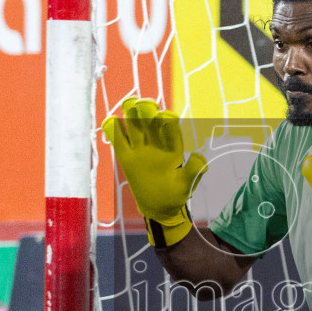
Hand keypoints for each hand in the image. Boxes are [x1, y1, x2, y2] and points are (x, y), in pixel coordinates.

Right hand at [102, 98, 206, 247]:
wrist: (159, 207)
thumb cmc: (175, 195)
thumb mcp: (186, 185)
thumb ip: (193, 171)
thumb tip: (200, 157)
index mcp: (173, 150)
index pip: (170, 131)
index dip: (168, 122)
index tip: (165, 115)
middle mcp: (157, 146)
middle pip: (151, 124)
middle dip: (148, 112)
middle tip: (144, 103)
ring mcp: (141, 151)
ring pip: (135, 129)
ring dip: (131, 116)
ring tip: (129, 103)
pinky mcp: (127, 159)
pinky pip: (120, 142)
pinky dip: (116, 132)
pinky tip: (112, 120)